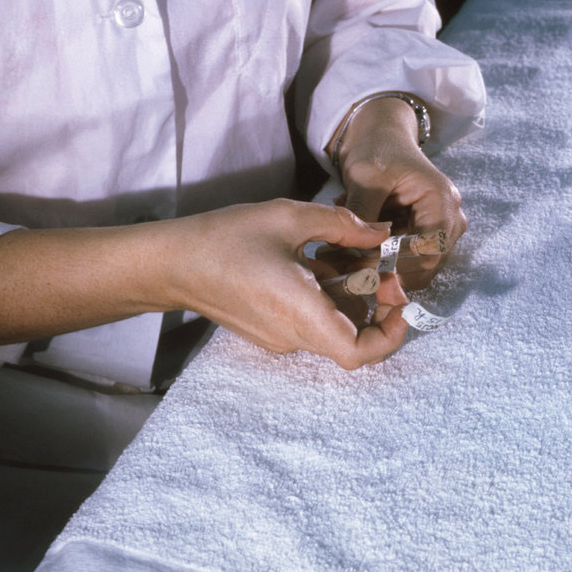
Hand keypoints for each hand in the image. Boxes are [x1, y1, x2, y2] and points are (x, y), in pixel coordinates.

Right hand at [0, 200, 409, 369]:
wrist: (170, 264)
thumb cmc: (224, 238)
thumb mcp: (290, 218)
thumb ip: (343, 225)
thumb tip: (383, 233)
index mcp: (300, 313)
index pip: (357, 353)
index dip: (389, 335)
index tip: (400, 302)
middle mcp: (293, 335)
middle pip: (353, 339)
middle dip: (378, 308)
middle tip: (386, 271)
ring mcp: (280, 337)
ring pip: (334, 328)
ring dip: (353, 299)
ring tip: (357, 258)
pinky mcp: (271, 330)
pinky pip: (314, 322)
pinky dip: (330, 298)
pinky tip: (325, 263)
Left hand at [331, 95, 466, 288]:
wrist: (381, 139)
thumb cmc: (377, 151)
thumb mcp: (365, 178)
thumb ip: (363, 215)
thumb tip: (356, 254)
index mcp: (442, 201)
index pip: (429, 250)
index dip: (398, 265)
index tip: (361, 267)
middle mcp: (451, 219)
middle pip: (427, 265)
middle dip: (389, 270)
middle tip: (349, 267)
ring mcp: (442, 230)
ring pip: (417, 269)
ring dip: (384, 266)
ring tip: (350, 251)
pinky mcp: (428, 236)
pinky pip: (409, 262)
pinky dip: (384, 260)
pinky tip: (359, 246)